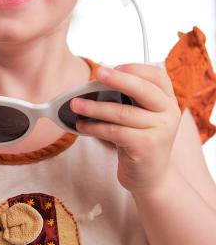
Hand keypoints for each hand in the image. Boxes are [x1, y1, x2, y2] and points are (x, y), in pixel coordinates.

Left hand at [70, 64, 181, 194]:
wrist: (151, 177)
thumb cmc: (139, 139)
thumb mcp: (139, 114)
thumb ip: (127, 96)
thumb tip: (99, 75)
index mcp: (167, 99)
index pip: (156, 75)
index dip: (134, 68)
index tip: (112, 67)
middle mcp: (169, 113)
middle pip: (143, 89)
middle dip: (118, 79)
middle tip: (97, 72)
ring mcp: (161, 131)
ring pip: (122, 112)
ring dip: (95, 107)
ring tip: (75, 105)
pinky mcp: (147, 147)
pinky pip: (115, 132)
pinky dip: (94, 127)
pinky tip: (82, 126)